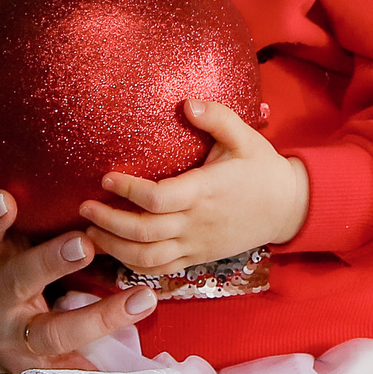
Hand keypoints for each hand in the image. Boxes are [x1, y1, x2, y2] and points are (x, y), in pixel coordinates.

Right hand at [0, 188, 151, 371]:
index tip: (4, 198)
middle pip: (20, 281)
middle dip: (50, 262)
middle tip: (84, 241)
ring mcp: (16, 335)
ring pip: (55, 330)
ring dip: (99, 317)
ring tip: (143, 297)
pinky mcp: (38, 364)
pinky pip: (71, 367)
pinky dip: (98, 368)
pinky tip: (133, 367)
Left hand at [79, 100, 309, 272]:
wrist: (289, 207)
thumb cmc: (263, 169)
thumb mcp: (246, 137)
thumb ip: (217, 118)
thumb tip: (186, 103)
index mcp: (205, 191)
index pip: (158, 199)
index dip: (128, 190)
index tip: (106, 177)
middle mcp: (197, 222)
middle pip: (144, 232)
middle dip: (109, 222)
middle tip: (84, 208)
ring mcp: (196, 244)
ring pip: (147, 258)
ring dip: (114, 248)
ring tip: (90, 233)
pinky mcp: (198, 258)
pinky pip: (160, 270)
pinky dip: (133, 266)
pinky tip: (115, 253)